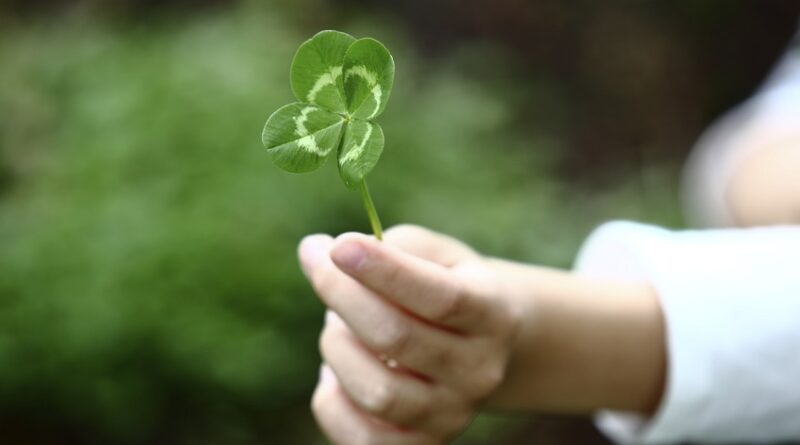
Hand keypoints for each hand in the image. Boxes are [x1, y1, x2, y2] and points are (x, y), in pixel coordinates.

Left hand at [299, 225, 522, 444]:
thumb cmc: (447, 286)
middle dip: (342, 296)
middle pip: (397, 339)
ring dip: (337, 346)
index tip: (340, 245)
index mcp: (493, 315)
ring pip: (376, 391)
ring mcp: (453, 416)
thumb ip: (388, 247)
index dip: (386, 271)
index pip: (441, 298)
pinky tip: (337, 371)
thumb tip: (316, 254)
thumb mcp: (438, 255)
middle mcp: (480, 372)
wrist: (480, 349)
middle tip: (318, 264)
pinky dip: (331, 401)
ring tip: (339, 324)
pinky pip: (360, 438)